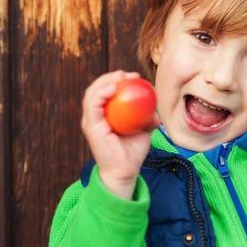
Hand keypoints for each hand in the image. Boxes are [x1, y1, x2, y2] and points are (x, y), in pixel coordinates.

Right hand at [81, 70, 159, 198]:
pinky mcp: (91, 126)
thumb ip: (147, 120)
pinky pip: (94, 105)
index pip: (106, 92)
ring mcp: (91, 121)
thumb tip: (156, 112)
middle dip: (111, 77)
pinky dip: (102, 93)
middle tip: (128, 74)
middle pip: (97, 89)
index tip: (135, 77)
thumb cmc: (132, 152)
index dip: (117, 80)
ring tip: (120, 77)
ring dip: (105, 81)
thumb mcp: (143, 132)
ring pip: (93, 94)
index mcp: (103, 116)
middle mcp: (94, 117)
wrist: (125, 171)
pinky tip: (113, 88)